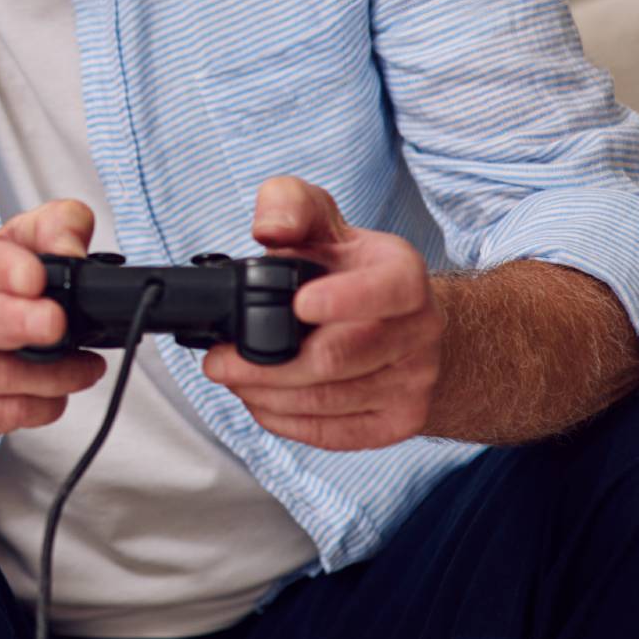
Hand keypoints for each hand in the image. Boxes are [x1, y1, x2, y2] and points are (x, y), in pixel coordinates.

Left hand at [202, 176, 442, 449]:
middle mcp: (420, 331)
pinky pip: (335, 433)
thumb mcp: (317, 217)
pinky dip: (285, 420)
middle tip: (218, 359)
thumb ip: (288, 204)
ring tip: (231, 377)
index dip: (341, 300)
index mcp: (403, 275)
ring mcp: (414, 382)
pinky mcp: (398, 422)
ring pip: (330, 400)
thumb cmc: (345, 266)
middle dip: (266, 363)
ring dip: (266, 394)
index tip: (296, 304)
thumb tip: (271, 230)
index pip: (385, 292)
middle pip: (338, 359)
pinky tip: (258, 401)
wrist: (397, 320)